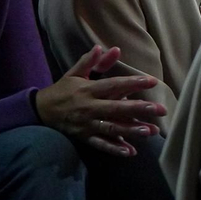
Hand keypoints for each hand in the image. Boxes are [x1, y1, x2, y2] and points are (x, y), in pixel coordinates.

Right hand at [34, 46, 163, 156]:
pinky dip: (114, 149)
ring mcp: (86, 124)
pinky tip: (130, 152)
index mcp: (88, 89)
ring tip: (150, 131)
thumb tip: (110, 48)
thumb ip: (92, 61)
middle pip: (116, 108)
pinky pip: (100, 144)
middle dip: (139, 109)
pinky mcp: (84, 137)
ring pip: (111, 128)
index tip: (152, 81)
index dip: (133, 83)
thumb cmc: (62, 90)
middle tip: (160, 110)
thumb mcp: (75, 73)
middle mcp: (89, 107)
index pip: (113, 85)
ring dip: (131, 130)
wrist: (40, 110)